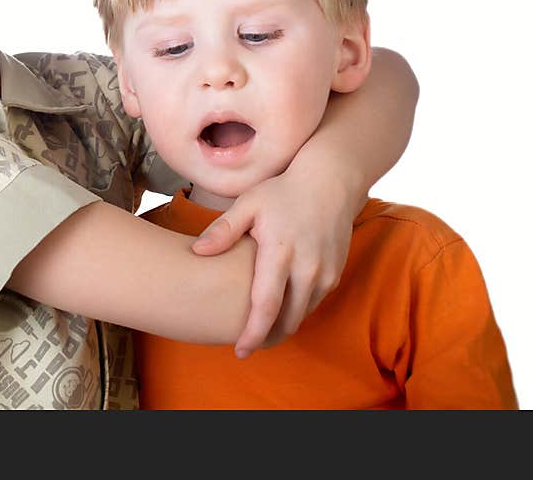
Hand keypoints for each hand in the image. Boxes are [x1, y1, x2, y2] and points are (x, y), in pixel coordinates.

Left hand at [192, 166, 357, 356]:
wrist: (330, 182)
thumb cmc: (282, 192)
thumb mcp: (248, 204)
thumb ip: (223, 230)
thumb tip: (197, 252)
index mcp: (281, 253)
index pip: (266, 306)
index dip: (253, 333)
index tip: (240, 351)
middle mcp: (307, 268)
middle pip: (287, 320)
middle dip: (267, 338)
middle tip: (245, 346)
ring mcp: (325, 273)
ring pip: (302, 314)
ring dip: (282, 327)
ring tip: (260, 331)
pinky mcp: (334, 274)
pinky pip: (313, 302)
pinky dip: (296, 311)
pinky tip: (280, 310)